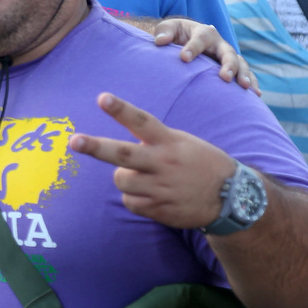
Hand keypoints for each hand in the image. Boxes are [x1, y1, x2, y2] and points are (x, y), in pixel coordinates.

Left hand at [70, 93, 234, 229]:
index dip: (121, 109)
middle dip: (96, 147)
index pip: (142, 121)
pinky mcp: (159, 209)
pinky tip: (154, 195)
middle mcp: (163, 163)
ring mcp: (160, 188)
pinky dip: (134, 197)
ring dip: (124, 177)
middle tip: (75, 141)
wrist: (232, 199)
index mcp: (169, 141)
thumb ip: (152, 139)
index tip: (102, 97)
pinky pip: (129, 201)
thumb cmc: (199, 163)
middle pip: (123, 154)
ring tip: (145, 177)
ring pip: (120, 180)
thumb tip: (120, 140)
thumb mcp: (181, 142)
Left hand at [153, 18, 258, 94]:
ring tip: (245, 88)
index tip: (184, 58)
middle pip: (227, 52)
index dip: (193, 48)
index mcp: (203, 32)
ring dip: (244, 75)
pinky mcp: (232, 68)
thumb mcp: (167, 30)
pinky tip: (256, 96)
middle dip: (228, 64)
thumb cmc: (175, 35)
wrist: (184, 40)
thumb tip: (159, 41)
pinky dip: (252, 83)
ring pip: (240, 64)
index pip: (200, 39)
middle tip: (225, 77)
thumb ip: (163, 33)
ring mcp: (227, 56)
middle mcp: (219, 44)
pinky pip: (246, 74)